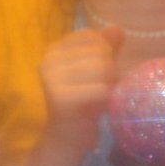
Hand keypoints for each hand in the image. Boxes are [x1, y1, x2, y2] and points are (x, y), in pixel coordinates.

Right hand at [38, 26, 123, 144]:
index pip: (93, 37)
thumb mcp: (97, 70)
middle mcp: (48, 59)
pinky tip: (98, 106)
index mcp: (55, 49)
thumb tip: (116, 28)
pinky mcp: (59, 97)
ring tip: (100, 97)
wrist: (67, 137)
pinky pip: (99, 89)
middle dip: (110, 70)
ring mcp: (51, 78)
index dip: (106, 54)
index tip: (98, 74)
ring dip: (110, 84)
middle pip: (100, 52)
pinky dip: (106, 97)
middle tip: (102, 89)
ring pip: (102, 67)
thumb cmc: (84, 101)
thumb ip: (106, 48)